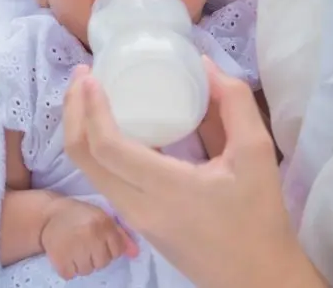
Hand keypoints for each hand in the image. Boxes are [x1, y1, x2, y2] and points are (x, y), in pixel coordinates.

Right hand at [39, 197, 138, 279]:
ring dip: (81, 264)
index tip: (99, 242)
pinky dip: (68, 269)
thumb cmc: (80, 215)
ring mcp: (75, 247)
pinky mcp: (59, 258)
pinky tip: (66, 255)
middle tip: (85, 245)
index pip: (117, 251)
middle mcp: (91, 235)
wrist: (49, 214)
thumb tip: (135, 253)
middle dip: (95, 257)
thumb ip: (120, 235)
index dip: (109, 249)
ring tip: (75, 249)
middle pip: (102, 263)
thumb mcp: (102, 218)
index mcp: (104, 223)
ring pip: (87, 271)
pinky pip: (70, 275)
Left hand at [64, 59, 325, 287]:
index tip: (93, 76)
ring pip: (87, 171)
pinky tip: (109, 124)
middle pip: (83, 158)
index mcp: (165, 190)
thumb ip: (234, 103)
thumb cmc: (259, 217)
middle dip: (73, 112)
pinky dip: (94, 148)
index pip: (107, 148)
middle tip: (82, 74)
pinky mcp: (136, 223)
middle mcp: (138, 208)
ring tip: (88, 93)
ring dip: (79, 129)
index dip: (91, 109)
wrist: (255, 278)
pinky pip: (102, 180)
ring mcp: (132, 219)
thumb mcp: (257, 153)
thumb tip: (206, 67)